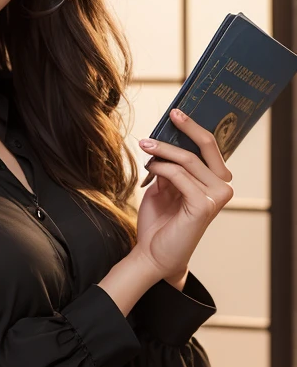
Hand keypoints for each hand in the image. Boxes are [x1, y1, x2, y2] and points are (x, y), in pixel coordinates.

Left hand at [133, 108, 233, 281]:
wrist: (152, 254)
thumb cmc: (159, 222)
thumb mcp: (163, 186)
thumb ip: (170, 166)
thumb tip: (164, 142)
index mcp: (214, 181)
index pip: (210, 148)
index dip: (195, 128)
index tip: (177, 112)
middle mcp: (221, 188)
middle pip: (205, 148)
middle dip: (186, 129)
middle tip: (170, 115)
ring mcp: (216, 198)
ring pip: (188, 160)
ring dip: (163, 151)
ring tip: (145, 147)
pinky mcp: (205, 206)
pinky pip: (180, 175)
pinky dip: (162, 167)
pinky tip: (151, 167)